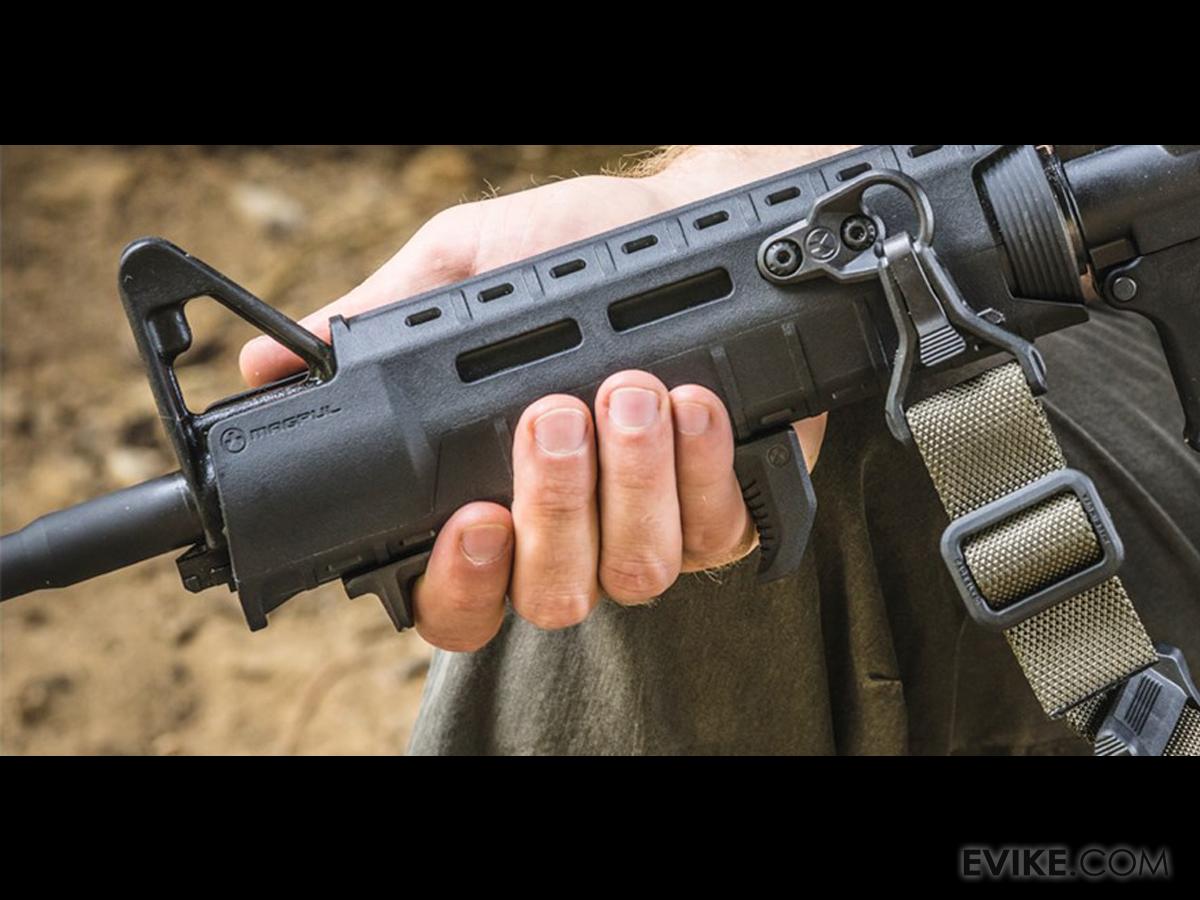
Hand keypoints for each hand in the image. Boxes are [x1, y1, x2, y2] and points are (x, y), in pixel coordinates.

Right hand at [240, 145, 850, 650]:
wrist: (694, 227)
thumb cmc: (575, 254)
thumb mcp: (466, 272)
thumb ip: (384, 324)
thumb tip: (271, 367)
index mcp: (490, 497)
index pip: (456, 599)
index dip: (460, 585)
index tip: (474, 518)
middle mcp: (567, 534)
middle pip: (549, 596)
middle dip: (555, 507)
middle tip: (555, 413)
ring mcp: (646, 530)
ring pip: (634, 573)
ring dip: (632, 480)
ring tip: (631, 388)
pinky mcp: (721, 514)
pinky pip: (712, 533)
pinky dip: (699, 466)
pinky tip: (693, 401)